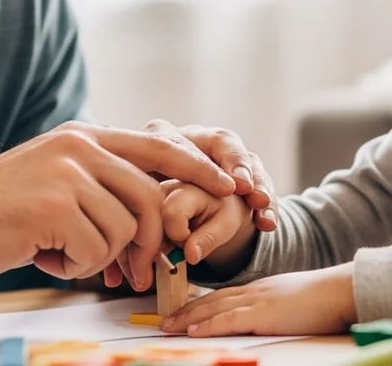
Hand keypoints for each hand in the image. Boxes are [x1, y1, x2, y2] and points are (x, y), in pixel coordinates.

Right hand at [0, 122, 235, 287]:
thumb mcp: (51, 181)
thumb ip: (97, 186)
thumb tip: (149, 220)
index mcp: (82, 137)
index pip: (157, 147)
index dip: (196, 168)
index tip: (227, 185)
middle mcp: (79, 146)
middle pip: (150, 197)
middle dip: (151, 242)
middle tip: (136, 273)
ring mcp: (67, 172)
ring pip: (124, 228)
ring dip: (98, 258)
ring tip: (59, 254)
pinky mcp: (54, 204)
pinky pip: (95, 250)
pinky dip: (74, 267)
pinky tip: (42, 257)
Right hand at [102, 179, 256, 289]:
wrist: (213, 202)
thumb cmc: (221, 211)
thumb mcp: (226, 223)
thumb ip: (210, 237)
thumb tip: (190, 255)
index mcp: (184, 183)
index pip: (171, 212)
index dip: (178, 237)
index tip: (185, 246)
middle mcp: (157, 184)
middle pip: (139, 218)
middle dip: (139, 255)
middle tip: (144, 283)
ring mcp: (138, 195)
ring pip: (122, 225)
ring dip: (124, 259)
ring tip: (135, 282)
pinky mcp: (128, 206)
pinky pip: (115, 227)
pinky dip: (114, 253)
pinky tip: (114, 277)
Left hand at [143, 120, 279, 232]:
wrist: (165, 199)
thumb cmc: (144, 201)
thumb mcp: (137, 203)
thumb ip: (135, 214)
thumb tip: (124, 254)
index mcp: (165, 138)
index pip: (180, 141)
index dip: (195, 163)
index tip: (207, 182)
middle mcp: (199, 139)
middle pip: (222, 140)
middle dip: (236, 163)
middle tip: (243, 186)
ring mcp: (226, 155)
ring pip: (248, 159)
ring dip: (257, 182)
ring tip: (261, 204)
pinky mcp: (247, 173)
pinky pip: (262, 184)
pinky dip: (267, 205)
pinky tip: (267, 223)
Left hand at [161, 264, 358, 336]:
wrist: (339, 291)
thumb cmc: (324, 300)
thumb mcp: (293, 301)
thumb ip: (275, 308)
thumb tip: (267, 319)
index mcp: (261, 289)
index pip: (223, 295)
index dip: (201, 303)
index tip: (184, 312)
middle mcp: (254, 291)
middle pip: (212, 299)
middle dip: (187, 310)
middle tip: (165, 320)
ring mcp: (257, 300)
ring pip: (214, 308)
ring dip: (189, 318)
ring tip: (168, 326)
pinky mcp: (263, 314)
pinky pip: (229, 319)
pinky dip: (208, 325)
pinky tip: (193, 331)